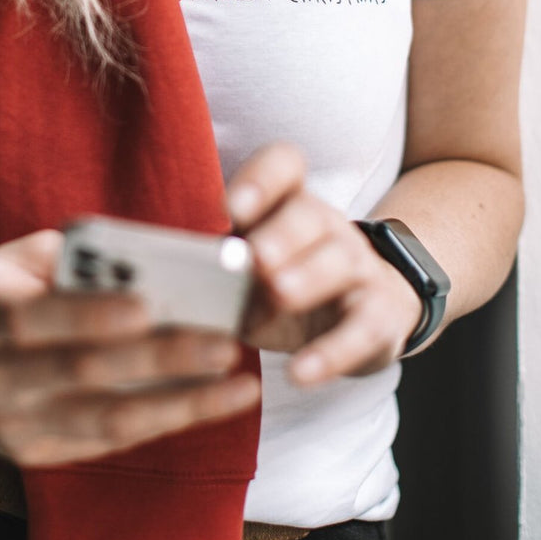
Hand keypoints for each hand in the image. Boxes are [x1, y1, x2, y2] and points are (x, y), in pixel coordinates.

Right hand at [0, 229, 259, 466]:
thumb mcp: (15, 259)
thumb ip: (76, 260)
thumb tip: (158, 262)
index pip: (38, 316)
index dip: (92, 314)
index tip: (150, 305)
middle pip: (82, 371)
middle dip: (161, 360)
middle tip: (226, 344)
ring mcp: (8, 423)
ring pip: (103, 420)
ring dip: (178, 405)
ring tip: (237, 388)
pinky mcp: (30, 454)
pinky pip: (104, 441)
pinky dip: (159, 423)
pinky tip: (205, 404)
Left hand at [228, 143, 423, 384]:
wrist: (370, 313)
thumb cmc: (287, 284)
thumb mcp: (249, 271)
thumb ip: (215, 268)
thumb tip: (163, 286)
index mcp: (288, 204)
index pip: (283, 167)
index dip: (261, 180)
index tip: (231, 207)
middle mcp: (326, 227)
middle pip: (310, 214)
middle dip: (282, 233)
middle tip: (255, 256)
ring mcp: (357, 268)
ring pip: (339, 261)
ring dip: (308, 277)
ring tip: (280, 293)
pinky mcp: (378, 316)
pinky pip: (362, 328)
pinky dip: (330, 353)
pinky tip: (300, 373)